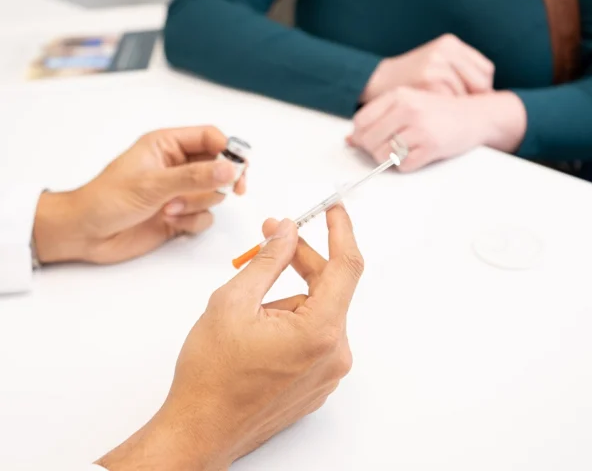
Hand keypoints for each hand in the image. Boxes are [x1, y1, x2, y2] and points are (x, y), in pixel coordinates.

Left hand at [33, 126, 246, 264]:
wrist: (84, 235)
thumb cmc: (108, 200)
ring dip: (197, 203)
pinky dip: (192, 221)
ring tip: (169, 209)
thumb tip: (231, 169)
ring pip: (214, 193)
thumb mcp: (152, 184)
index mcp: (167, 145)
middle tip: (232, 190)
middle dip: (218, 182)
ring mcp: (180, 191)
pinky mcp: (180, 214)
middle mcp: (177, 165)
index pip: (210, 137)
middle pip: (220, 166)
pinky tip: (170, 222)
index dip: (229, 151)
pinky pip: (205, 216)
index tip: (241, 169)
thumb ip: (194, 176)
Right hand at [97, 207, 363, 470]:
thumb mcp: (233, 301)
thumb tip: (288, 232)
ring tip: (249, 306)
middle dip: (301, 257)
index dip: (341, 229)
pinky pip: (313, 334)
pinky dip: (292, 318)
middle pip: (329, 286)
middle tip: (272, 235)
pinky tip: (259, 327)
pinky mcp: (317, 381)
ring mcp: (327, 371)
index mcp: (320, 332)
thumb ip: (268, 260)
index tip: (334, 207)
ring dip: (289, 294)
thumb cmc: (210, 376)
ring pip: (317, 310)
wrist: (199, 431)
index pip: (347, 266)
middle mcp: (334, 354)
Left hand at [350, 87, 526, 171]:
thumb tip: (350, 140)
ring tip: (404, 150)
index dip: (360, 135)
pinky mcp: (431, 146)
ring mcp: (420, 127)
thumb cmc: (438, 112)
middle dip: (374, 150)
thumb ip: (379, 119)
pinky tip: (418, 154)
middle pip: (369, 140)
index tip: (368, 140)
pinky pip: (404, 165)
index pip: (361, 120)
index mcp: (398, 95)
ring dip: (390, 160)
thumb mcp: (407, 105)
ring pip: (383, 155)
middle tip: (388, 149)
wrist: (476, 116)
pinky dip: (407, 165)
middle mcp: (408, 109)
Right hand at [362, 34, 494, 102]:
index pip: (485, 70)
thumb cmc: (408, 77)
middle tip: (463, 111)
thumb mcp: (434, 62)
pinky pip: (450, 102)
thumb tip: (490, 94)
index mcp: (449, 44)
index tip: (472, 101)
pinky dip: (446, 111)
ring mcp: (436, 66)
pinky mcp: (427, 82)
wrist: (375, 80)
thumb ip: (458, 71)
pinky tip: (437, 114)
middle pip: (480, 83)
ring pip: (466, 94)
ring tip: (447, 113)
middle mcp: (445, 51)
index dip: (482, 89)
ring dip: (459, 107)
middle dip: (474, 100)